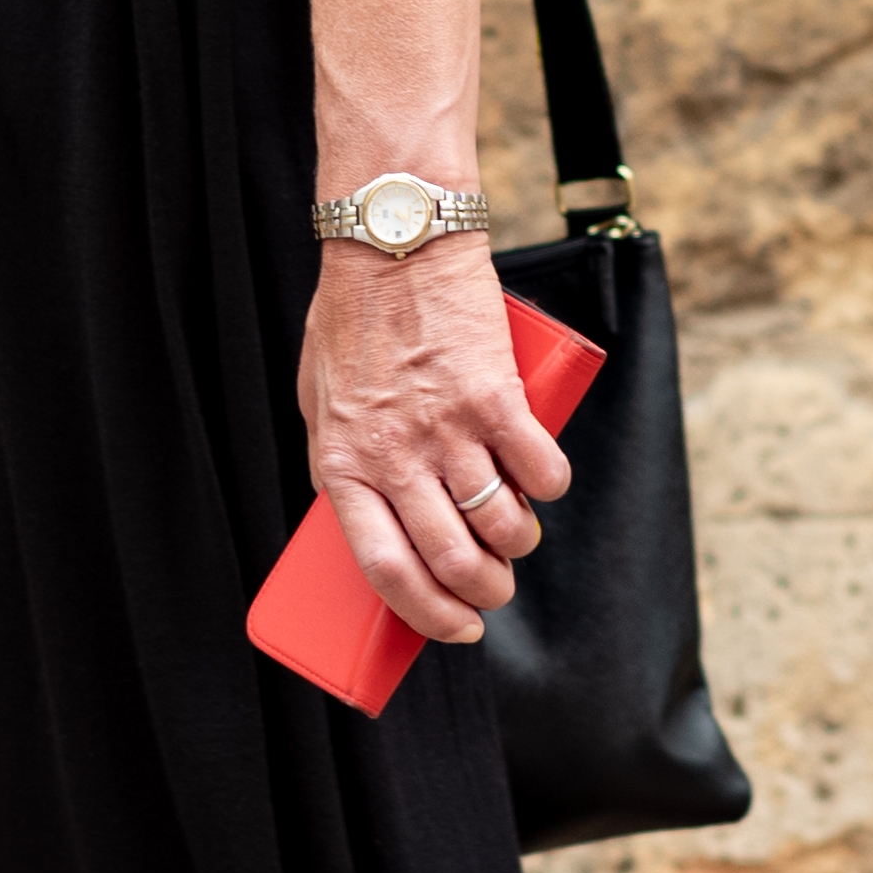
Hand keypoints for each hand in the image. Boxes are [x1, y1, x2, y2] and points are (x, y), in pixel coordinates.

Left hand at [301, 228, 570, 643]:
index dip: (427, 615)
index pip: (386, 571)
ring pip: (502, 524)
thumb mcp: (320, 402)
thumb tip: (370, 511)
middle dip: (486, 593)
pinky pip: (541, 470)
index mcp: (344, 466)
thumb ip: (344, 456)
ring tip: (519, 537)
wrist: (392, 242)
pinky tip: (546, 485)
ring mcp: (447, 428)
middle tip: (496, 591)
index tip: (457, 630)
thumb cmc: (351, 320)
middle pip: (452, 560)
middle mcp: (395, 456)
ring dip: (519, 545)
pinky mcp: (495, 396)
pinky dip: (551, 489)